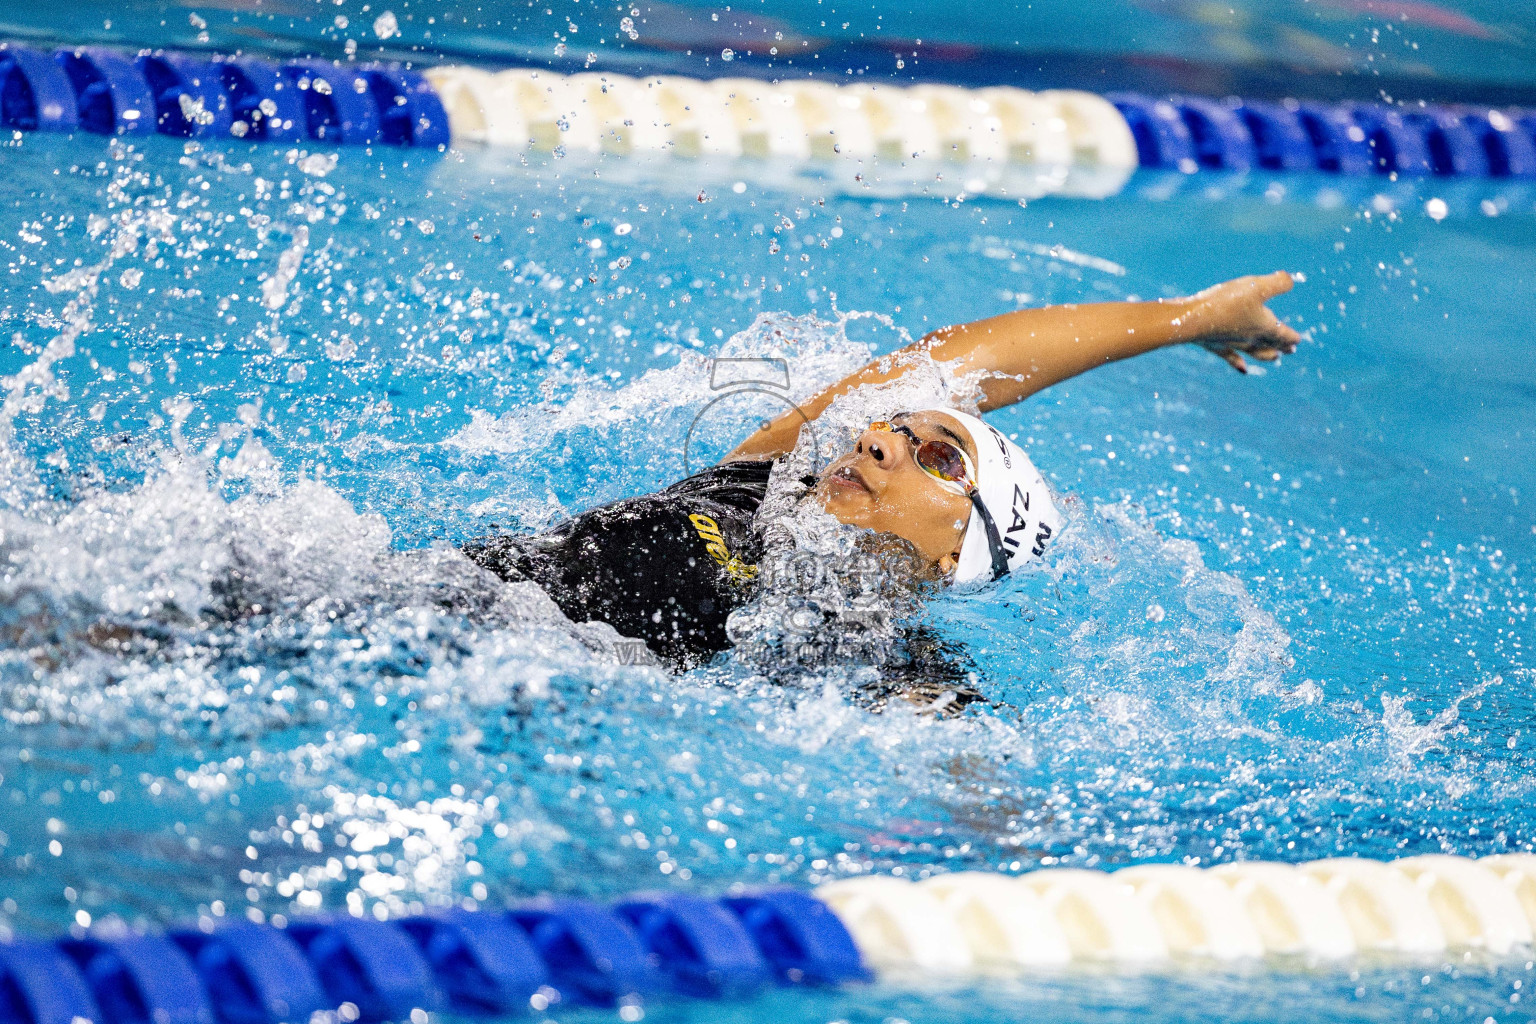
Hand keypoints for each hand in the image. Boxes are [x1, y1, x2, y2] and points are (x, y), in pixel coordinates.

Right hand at [1178, 271, 1302, 373]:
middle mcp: (1251, 339)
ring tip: (1274, 359)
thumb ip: (1278, 283)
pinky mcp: (1215, 345)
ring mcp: (1233, 344)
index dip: (1292, 337)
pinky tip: (1243, 370)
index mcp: (1264, 326)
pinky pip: (1231, 357)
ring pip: (1255, 353)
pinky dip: (1239, 363)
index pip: (1283, 334)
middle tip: (1291, 350)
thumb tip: (1291, 279)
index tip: (1298, 340)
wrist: (1193, 319)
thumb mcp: (1256, 286)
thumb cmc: (1225, 302)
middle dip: (1282, 346)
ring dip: (1266, 355)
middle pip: (1271, 345)